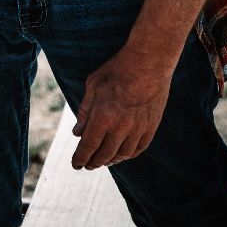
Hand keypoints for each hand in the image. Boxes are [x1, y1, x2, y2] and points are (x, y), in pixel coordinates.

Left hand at [70, 48, 170, 169]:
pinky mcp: (151, 127)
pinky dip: (128, 155)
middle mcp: (120, 127)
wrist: (148, 62)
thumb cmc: (117, 70)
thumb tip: (77, 133)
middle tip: (88, 165)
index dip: (80, 158)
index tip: (76, 165)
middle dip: (93, 162)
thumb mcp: (93, 85)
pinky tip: (122, 154)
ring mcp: (137, 128)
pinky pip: (138, 149)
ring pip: (122, 155)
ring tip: (104, 160)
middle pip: (104, 154)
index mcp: (103, 116)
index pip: (88, 146)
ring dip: (111, 160)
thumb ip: (84, 111)